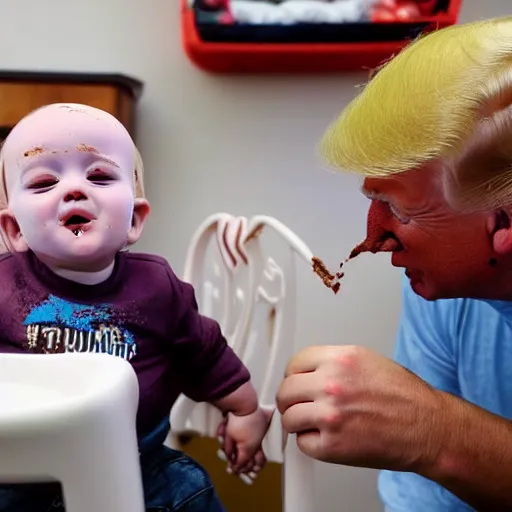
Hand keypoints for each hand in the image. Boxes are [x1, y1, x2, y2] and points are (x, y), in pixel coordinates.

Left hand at [217, 407, 272, 476]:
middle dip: (247, 468)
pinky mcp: (264, 429)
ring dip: (257, 462)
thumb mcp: (229, 436)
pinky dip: (261, 451)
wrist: (246, 403)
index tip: (232, 469)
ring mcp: (262, 437)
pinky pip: (264, 444)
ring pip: (261, 454)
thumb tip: (230, 457)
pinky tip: (260, 453)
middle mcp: (257, 445)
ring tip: (255, 468)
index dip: (236, 467)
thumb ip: (229, 449)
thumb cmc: (237, 419)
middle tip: (242, 470)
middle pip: (253, 461)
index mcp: (248, 448)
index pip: (242, 463)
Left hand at [276, 345, 447, 472]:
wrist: (429, 428)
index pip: (295, 362)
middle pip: (286, 389)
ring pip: (289, 417)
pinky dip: (311, 443)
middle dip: (290, 399)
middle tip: (299, 405)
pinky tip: (328, 438)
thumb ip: (333, 363)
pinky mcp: (332, 445)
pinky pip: (303, 443)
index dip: (294, 375)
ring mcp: (330, 415)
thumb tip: (307, 372)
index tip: (296, 383)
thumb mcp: (366, 361)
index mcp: (341, 359)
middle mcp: (332, 383)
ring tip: (314, 424)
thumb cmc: (405, 396)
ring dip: (298, 422)